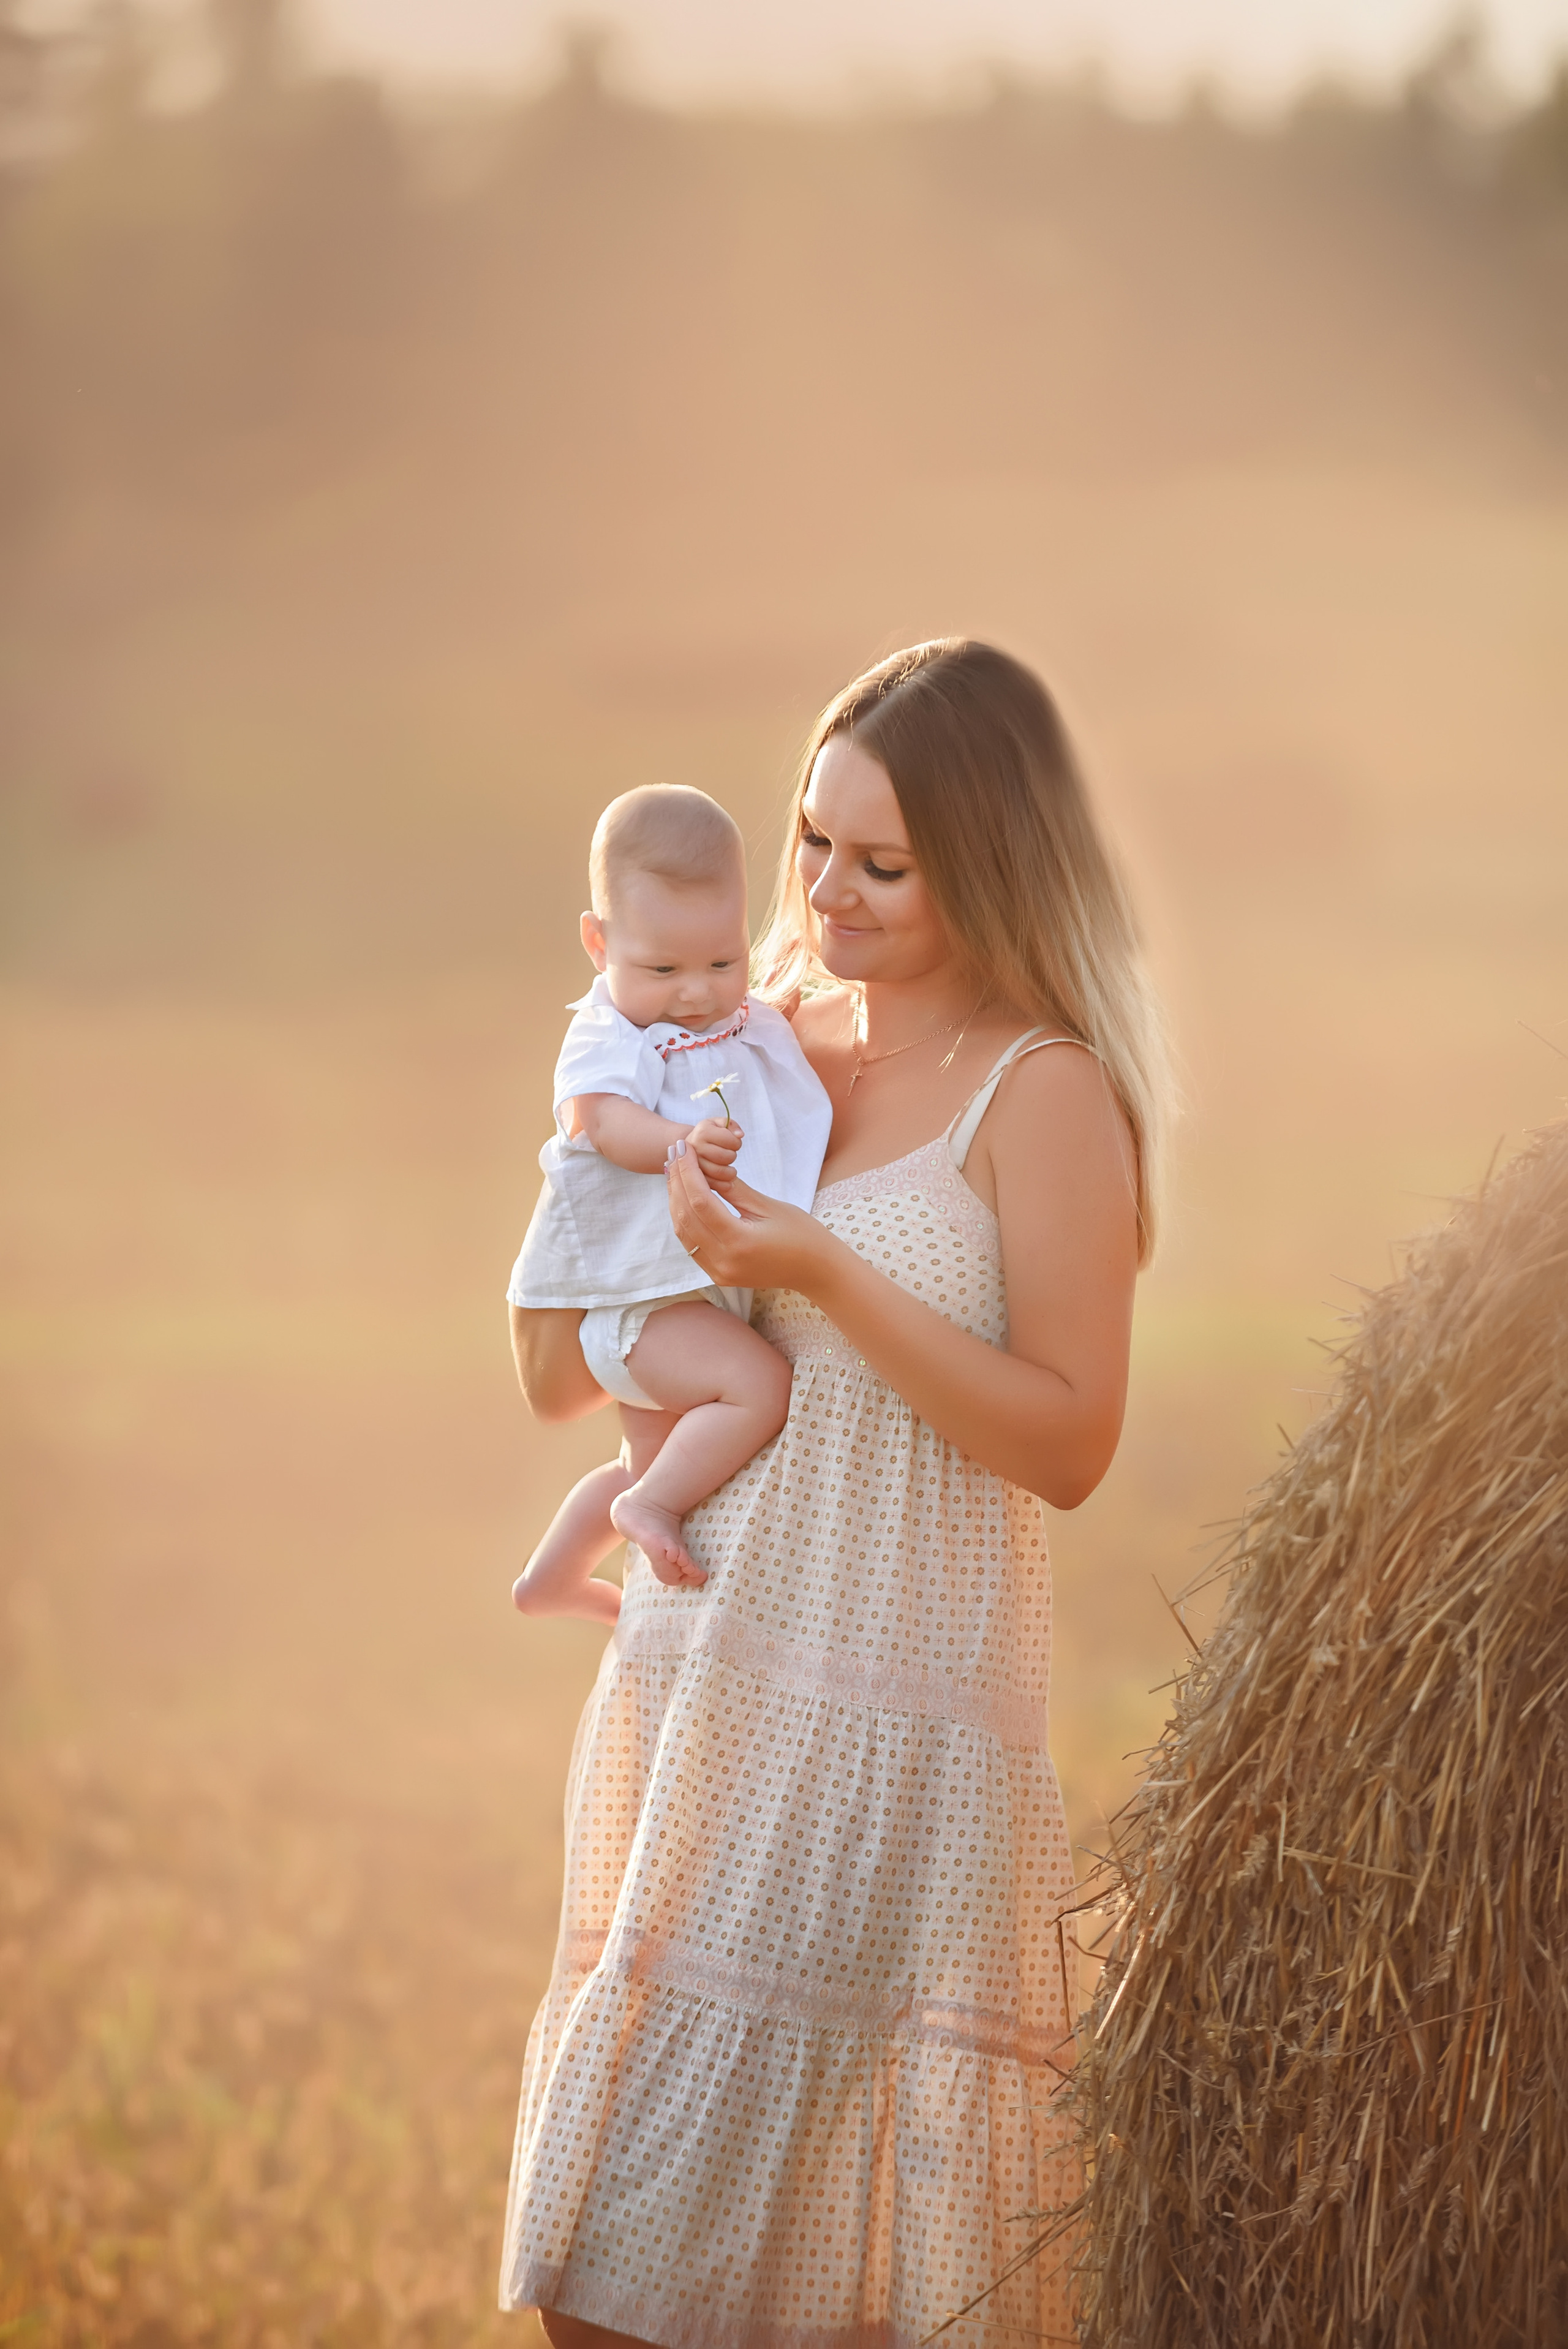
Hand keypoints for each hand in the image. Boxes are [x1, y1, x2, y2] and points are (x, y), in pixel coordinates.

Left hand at [665, 1137, 829, 1291]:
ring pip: (684, 1232)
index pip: (700, 1201)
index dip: (687, 1172)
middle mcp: (724, 1261)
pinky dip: (685, 1219)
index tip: (683, 1148)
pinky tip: (684, 1197)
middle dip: (676, 1182)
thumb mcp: (769, 1206)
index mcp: (740, 1242)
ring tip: (674, 1171)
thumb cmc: (801, 1234)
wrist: (815, 1270)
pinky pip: (692, 1245)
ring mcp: (719, 1272)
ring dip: (676, 1200)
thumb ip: (733, 1189)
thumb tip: (705, 1166)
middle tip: (674, 1153)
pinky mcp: (719, 1275)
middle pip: (686, 1216)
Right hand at [686, 1115, 743, 1190]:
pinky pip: (714, 1185)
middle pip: (727, 1157)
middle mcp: (695, 1147)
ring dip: (730, 1172)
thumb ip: (731, 1125)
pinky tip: (726, 1179)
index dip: (737, 1142)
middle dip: (732, 1156)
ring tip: (729, 1167)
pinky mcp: (693, 1179)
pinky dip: (724, 1184)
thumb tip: (739, 1135)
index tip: (732, 1143)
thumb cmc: (708, 1135)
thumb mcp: (718, 1124)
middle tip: (729, 1155)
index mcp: (702, 1132)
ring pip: (721, 1172)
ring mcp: (692, 1164)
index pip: (731, 1140)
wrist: (689, 1146)